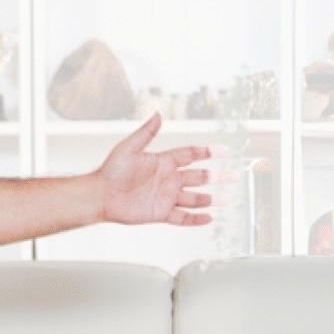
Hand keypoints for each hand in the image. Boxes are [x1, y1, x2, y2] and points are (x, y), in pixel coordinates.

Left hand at [97, 114, 214, 225]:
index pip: (190, 154)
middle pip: (199, 177)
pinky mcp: (160, 213)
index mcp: (163, 161)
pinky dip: (195, 218)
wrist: (100, 195)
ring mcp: (165, 197)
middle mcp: (167, 179)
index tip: (224, 151)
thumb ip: (146, 133)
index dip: (207, 152)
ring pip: (194, 198)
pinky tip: (208, 218)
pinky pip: (182, 217)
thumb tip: (158, 114)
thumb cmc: (111, 171)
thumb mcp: (129, 147)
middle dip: (217, 177)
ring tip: (225, 199)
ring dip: (210, 199)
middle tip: (234, 176)